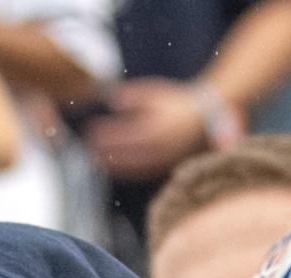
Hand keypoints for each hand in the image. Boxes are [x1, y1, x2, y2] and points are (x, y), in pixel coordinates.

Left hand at [83, 78, 210, 180]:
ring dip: (111, 164)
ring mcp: (163, 158)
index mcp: (157, 125)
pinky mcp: (164, 166)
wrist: (204, 118)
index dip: (106, 133)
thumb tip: (111, 100)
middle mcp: (160, 145)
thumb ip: (132, 96)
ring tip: (94, 160)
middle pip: (126, 151)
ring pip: (133, 165)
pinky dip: (125, 171)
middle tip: (86, 148)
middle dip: (105, 150)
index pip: (125, 132)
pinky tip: (110, 168)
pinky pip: (141, 172)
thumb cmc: (175, 102)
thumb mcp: (154, 93)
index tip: (89, 130)